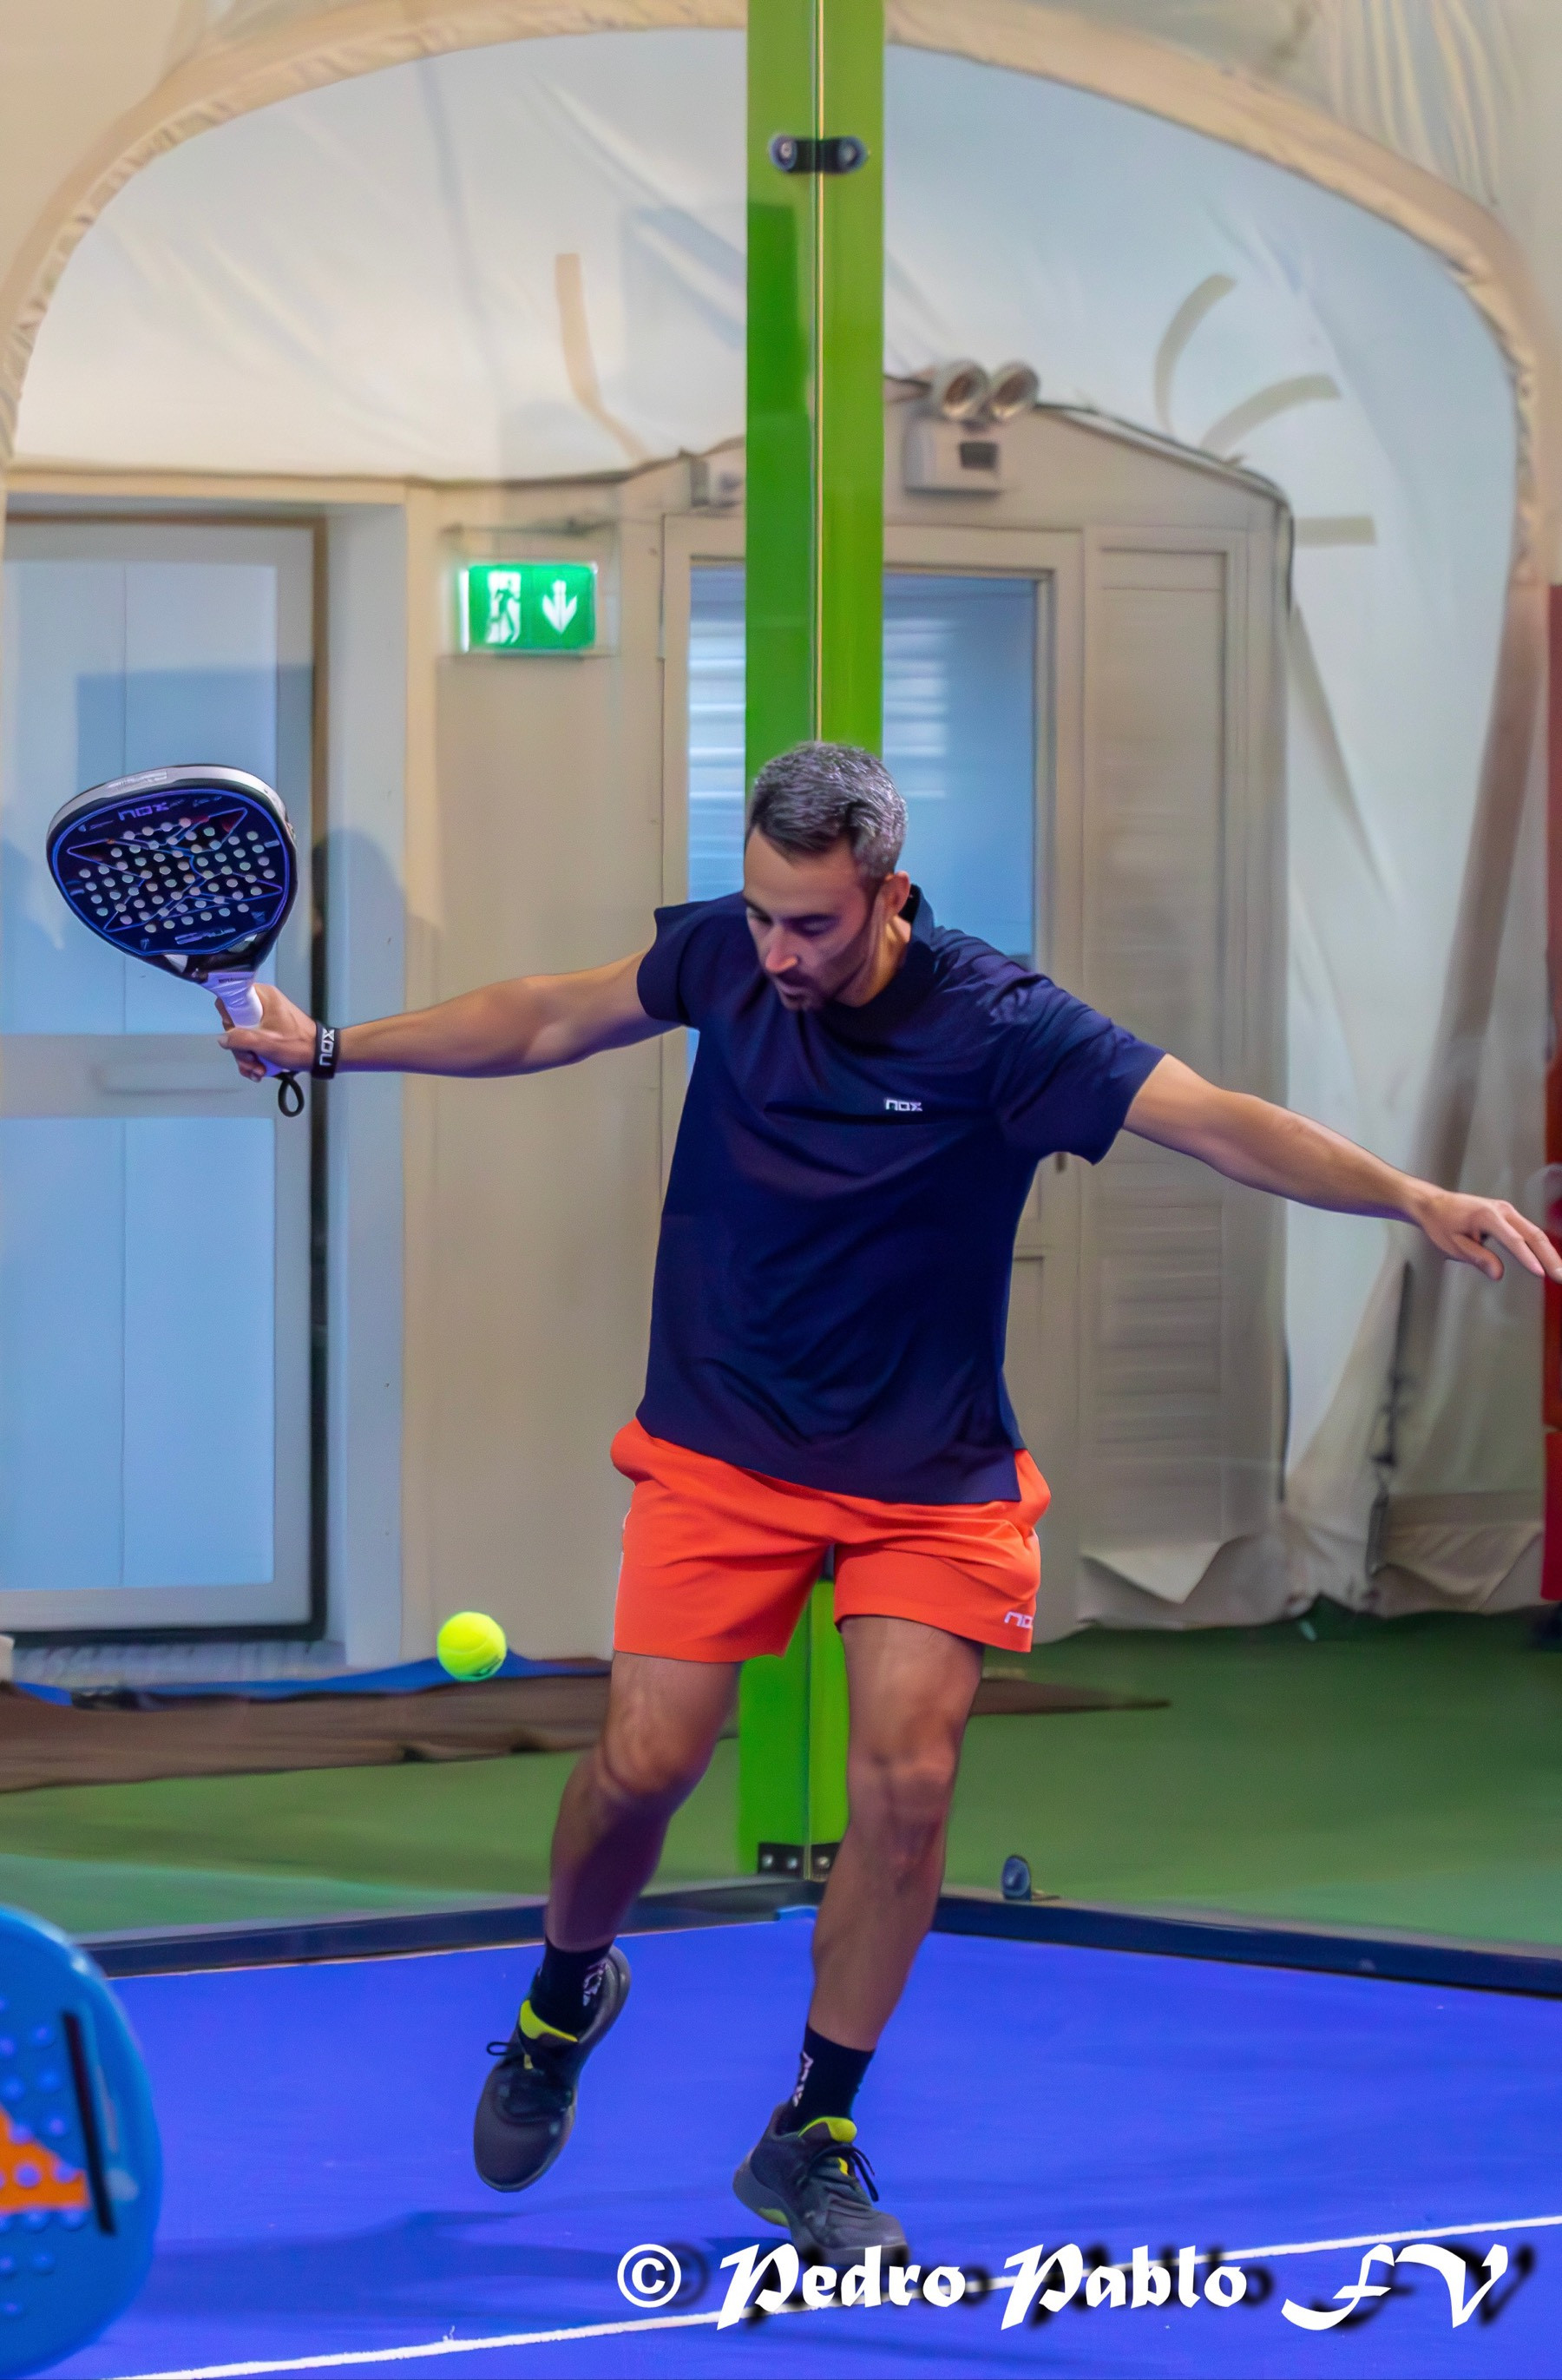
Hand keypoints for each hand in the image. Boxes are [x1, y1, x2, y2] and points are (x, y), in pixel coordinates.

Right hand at [219, 981, 315, 1080]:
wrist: (320, 1055)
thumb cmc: (297, 1044)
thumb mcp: (266, 1043)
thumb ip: (241, 1039)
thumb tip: (222, 1040)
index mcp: (262, 996)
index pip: (231, 999)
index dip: (229, 1019)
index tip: (236, 1035)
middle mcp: (262, 1003)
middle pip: (235, 1023)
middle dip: (241, 1048)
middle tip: (251, 1060)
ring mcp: (264, 1019)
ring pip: (243, 1036)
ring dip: (247, 1057)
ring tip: (258, 1071)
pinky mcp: (268, 1032)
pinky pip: (252, 1042)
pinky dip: (254, 1058)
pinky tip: (259, 1071)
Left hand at [1408, 1185, 1561, 1283]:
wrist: (1433, 1204)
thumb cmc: (1440, 1223)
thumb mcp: (1453, 1244)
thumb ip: (1477, 1257)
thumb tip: (1498, 1274)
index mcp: (1487, 1216)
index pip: (1514, 1240)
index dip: (1528, 1258)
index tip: (1540, 1273)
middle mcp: (1502, 1210)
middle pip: (1533, 1234)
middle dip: (1549, 1256)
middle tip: (1560, 1276)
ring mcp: (1507, 1211)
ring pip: (1535, 1231)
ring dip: (1549, 1252)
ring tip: (1559, 1272)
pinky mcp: (1507, 1215)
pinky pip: (1528, 1230)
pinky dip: (1541, 1245)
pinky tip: (1548, 1259)